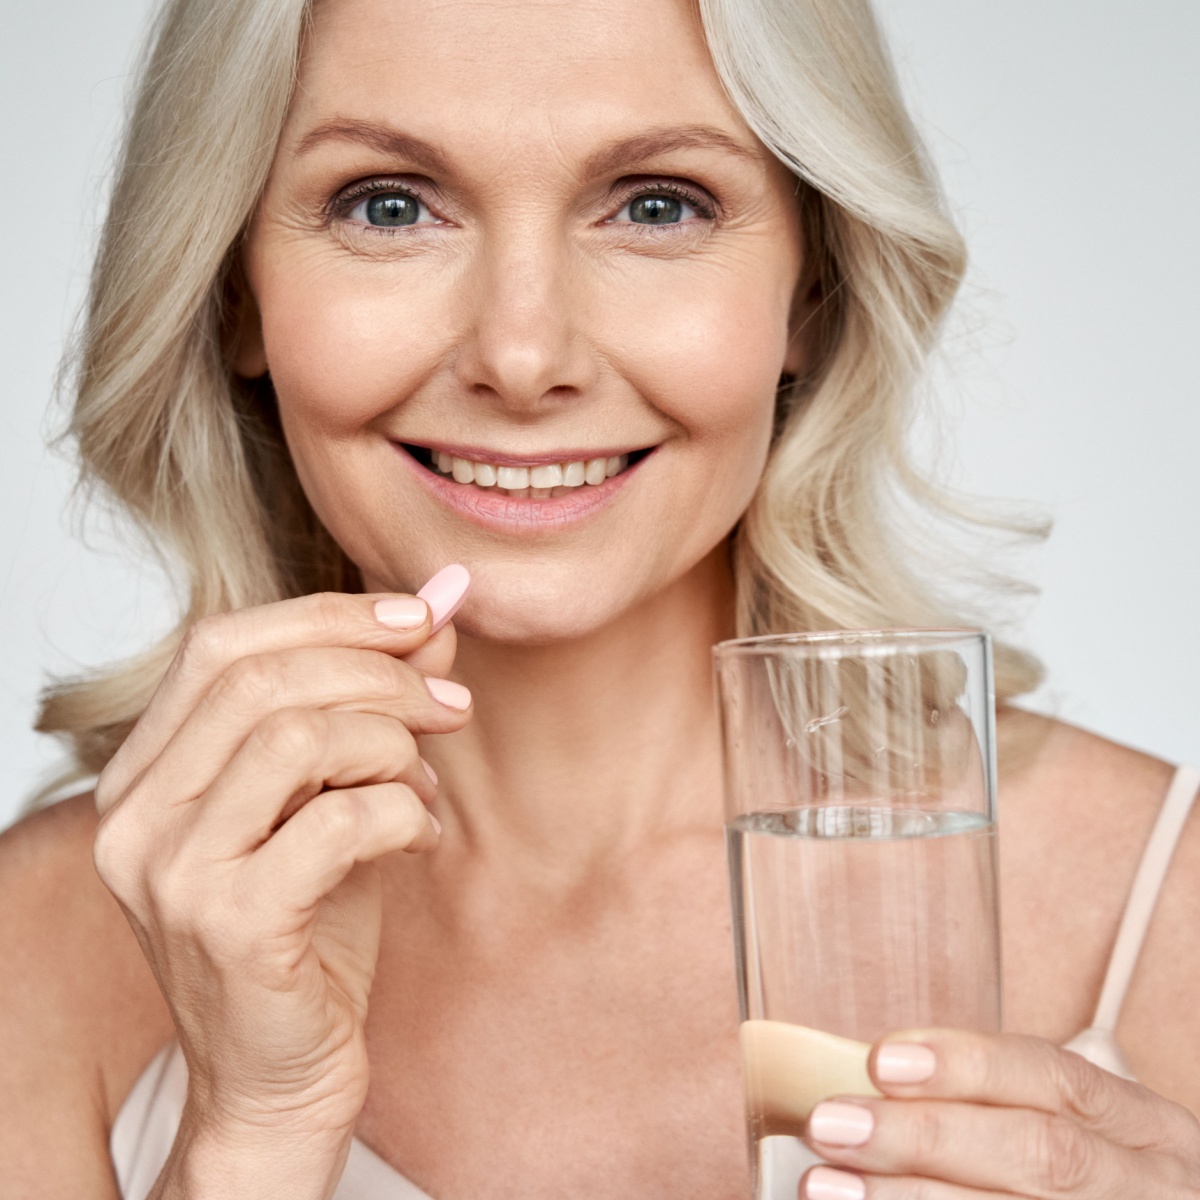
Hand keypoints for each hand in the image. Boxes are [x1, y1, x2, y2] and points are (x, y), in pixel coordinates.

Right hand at [92, 586, 471, 1166]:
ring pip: (296, 737)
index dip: (328, 615)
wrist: (282, 1075)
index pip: (220, 645)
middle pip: (260, 680)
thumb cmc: (308, 929)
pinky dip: (402, 812)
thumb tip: (443, 602)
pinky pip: (337, 822)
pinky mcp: (230, 926)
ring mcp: (173, 874)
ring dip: (392, 743)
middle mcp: (135, 817)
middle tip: (451, 703)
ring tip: (425, 781)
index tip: (421, 618)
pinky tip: (420, 839)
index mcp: (145, 773)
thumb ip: (375, 697)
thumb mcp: (338, 794)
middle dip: (378, 674)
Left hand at [799, 1029, 1199, 1198]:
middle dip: (925, 1136)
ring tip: (825, 1186)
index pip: (1055, 1077)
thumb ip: (986, 1104)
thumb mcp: (1064, 1128)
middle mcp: (1148, 1187)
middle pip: (1038, 1152)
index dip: (968, 1066)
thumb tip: (868, 1082)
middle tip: (830, 1125)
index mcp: (1141, 1127)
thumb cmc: (1076, 1174)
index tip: (881, 1060)